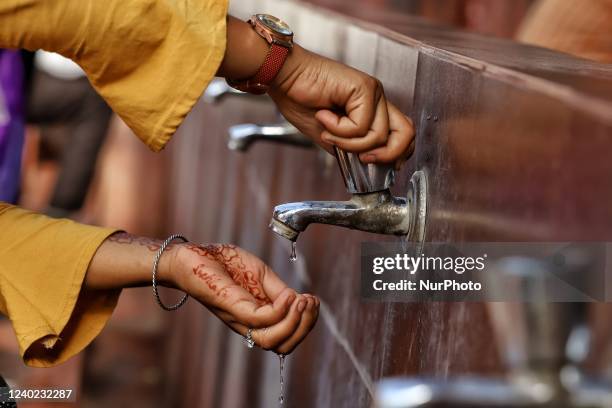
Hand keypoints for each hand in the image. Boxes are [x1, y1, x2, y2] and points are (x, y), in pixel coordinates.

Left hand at [174, 243, 318, 353]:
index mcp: (257, 317)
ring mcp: (238, 317)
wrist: (192, 254)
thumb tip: (300, 301)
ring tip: (302, 300)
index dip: (306, 324)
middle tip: (312, 303)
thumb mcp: (261, 274)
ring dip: (294, 322)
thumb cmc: (224, 263)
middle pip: (282, 345)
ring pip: (271, 340)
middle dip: (305, 327)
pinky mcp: (230, 306)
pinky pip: (258, 319)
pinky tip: (287, 295)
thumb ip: (279, 290)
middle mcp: (248, 324)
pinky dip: (279, 310)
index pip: (286, 337)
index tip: (314, 301)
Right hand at [269, 45, 414, 167]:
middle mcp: (377, 99)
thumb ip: (351, 148)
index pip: (403, 134)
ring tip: (328, 130)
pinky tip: (324, 116)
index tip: (375, 163)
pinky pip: (361, 126)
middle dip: (385, 155)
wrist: (284, 78)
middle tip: (361, 158)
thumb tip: (367, 165)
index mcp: (373, 109)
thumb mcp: (331, 136)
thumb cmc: (301, 101)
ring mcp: (373, 92)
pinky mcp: (364, 87)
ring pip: (378, 136)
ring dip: (349, 143)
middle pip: (405, 134)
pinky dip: (339, 129)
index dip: (398, 154)